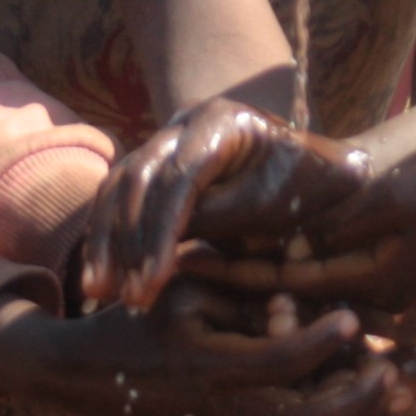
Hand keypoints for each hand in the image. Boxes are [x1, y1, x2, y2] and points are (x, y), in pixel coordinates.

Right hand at [0, 287, 403, 415]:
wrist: (82, 375)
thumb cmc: (137, 314)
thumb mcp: (186, 291)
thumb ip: (241, 295)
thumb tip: (299, 300)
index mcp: (207, 364)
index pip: (281, 360)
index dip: (323, 340)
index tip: (354, 317)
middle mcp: (219, 409)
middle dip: (358, 402)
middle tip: (398, 375)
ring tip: (396, 393)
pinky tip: (356, 396)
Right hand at [84, 99, 369, 311]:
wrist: (317, 172)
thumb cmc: (309, 190)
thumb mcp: (280, 204)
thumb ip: (227, 215)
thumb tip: (174, 238)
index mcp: (223, 120)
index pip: (180, 176)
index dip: (162, 231)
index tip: (155, 280)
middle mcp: (186, 122)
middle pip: (140, 178)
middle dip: (129, 241)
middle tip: (127, 295)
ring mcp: (166, 139)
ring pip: (118, 186)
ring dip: (107, 241)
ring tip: (100, 291)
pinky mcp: (154, 164)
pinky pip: (116, 196)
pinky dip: (106, 236)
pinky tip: (98, 277)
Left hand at [189, 132, 415, 312]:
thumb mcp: (390, 200)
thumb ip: (337, 229)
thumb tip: (283, 250)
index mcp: (375, 283)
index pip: (288, 282)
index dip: (234, 269)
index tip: (185, 260)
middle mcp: (378, 293)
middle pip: (293, 293)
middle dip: (236, 281)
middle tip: (177, 270)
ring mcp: (389, 284)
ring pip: (309, 286)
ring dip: (260, 273)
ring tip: (204, 261)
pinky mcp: (396, 270)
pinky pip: (333, 276)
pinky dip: (296, 265)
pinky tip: (260, 248)